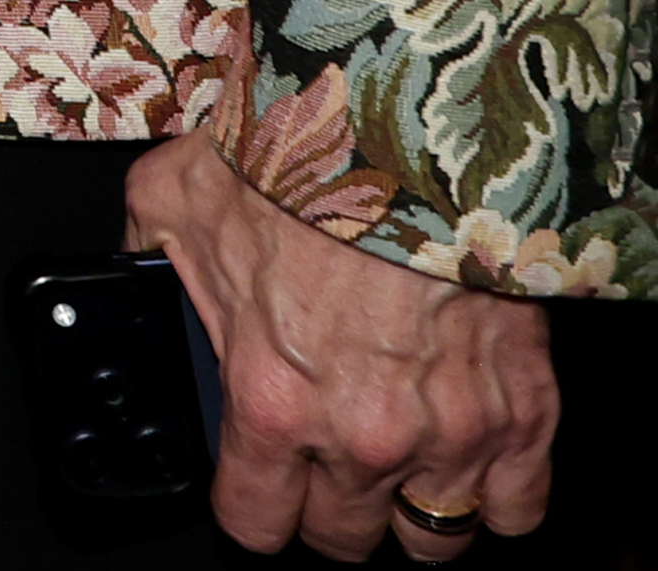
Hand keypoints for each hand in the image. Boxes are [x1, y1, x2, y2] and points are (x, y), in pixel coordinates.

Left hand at [128, 133, 556, 557]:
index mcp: (272, 401)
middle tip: (326, 464)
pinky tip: (475, 457)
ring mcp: (451, 433)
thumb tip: (133, 268)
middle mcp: (362, 437)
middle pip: (343, 538)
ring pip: (435, 538)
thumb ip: (151, 257)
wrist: (410, 127)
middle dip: (329, 507)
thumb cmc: (298, 159)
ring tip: (402, 469)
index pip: (255, 523)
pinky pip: (519, 507)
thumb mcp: (173, 202)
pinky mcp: (524, 412)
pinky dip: (500, 492)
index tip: (257, 487)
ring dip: (414, 511)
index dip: (252, 506)